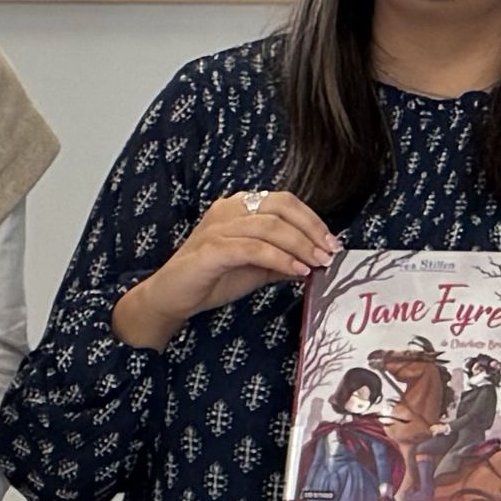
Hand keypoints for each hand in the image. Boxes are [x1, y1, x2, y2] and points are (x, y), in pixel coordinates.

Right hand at [112, 183, 337, 351]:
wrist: (170, 298)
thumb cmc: (209, 281)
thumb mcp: (255, 268)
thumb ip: (282, 259)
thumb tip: (315, 261)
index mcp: (238, 207)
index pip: (284, 202)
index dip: (311, 220)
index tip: (330, 243)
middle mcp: (228, 210)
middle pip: (281, 207)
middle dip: (311, 230)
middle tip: (328, 253)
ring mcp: (218, 227)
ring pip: (270, 227)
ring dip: (300, 246)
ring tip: (316, 264)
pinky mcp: (211, 249)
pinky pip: (254, 249)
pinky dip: (280, 259)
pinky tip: (295, 271)